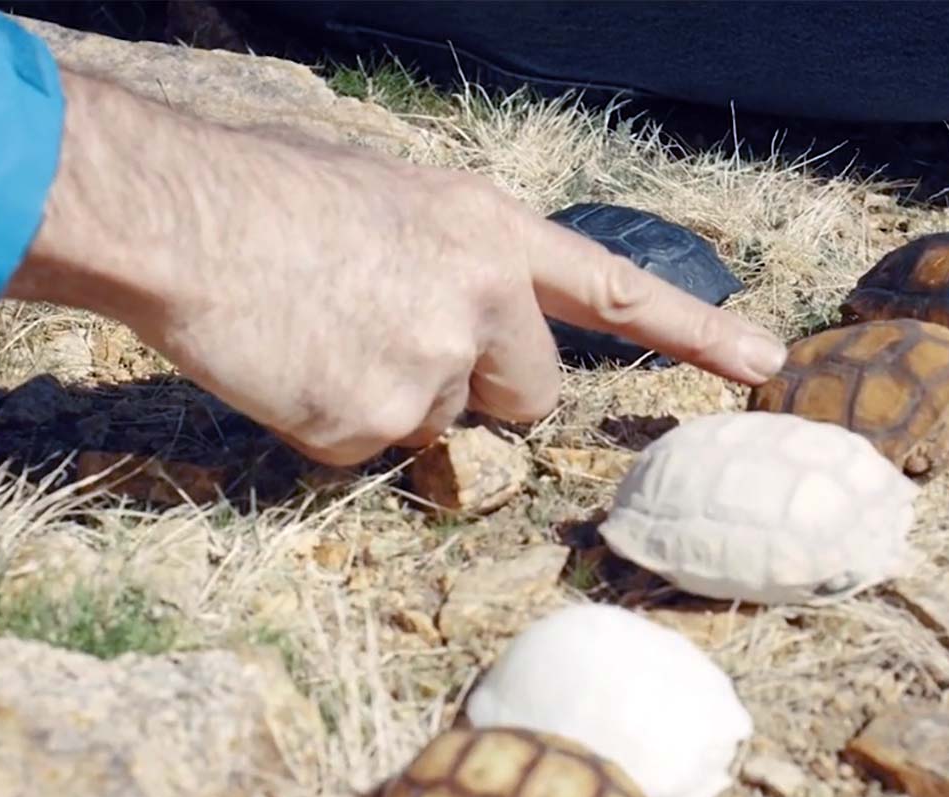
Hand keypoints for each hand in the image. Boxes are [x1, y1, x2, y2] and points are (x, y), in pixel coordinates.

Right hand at [2, 69, 787, 465]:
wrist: (180, 217)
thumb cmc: (272, 192)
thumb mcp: (396, 198)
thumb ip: (457, 260)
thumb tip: (466, 321)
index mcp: (492, 233)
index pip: (619, 292)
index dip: (696, 331)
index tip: (767, 363)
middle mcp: (483, 304)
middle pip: (533, 395)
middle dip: (485, 387)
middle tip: (398, 340)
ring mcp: (431, 372)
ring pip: (444, 426)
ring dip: (396, 400)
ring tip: (324, 334)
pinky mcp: (369, 427)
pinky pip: (366, 452)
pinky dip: (330, 424)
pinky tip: (292, 366)